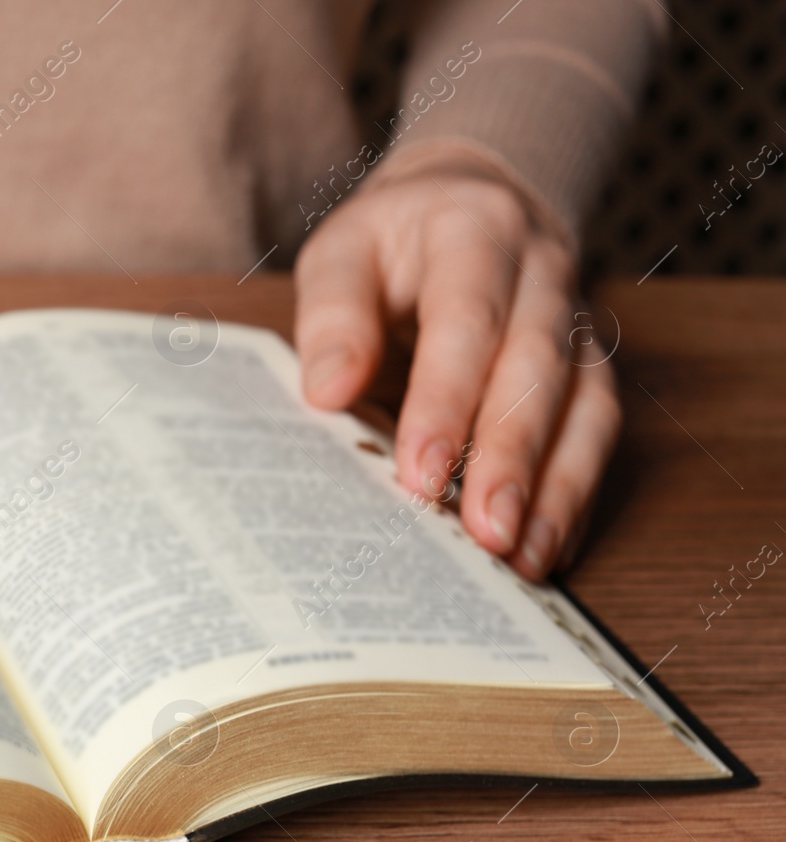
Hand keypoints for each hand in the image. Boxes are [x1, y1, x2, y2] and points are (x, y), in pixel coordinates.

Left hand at [293, 159, 618, 579]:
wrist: (470, 201)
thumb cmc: (394, 241)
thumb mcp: (344, 251)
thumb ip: (334, 315)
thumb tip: (327, 392)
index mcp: (476, 232)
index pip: (467, 321)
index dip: (446, 401)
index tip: (419, 474)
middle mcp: (542, 275)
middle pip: (538, 370)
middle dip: (511, 457)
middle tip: (484, 532)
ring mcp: (576, 323)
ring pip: (586, 406)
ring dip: (557, 488)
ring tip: (521, 557)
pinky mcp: (589, 367)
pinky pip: (597, 432)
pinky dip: (575, 493)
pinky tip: (545, 549)